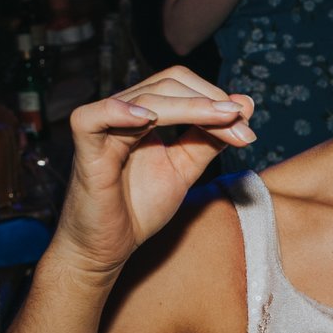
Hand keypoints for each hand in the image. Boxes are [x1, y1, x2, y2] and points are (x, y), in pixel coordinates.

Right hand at [50, 69, 255, 277]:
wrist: (107, 249)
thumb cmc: (138, 209)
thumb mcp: (185, 169)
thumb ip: (210, 139)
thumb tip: (244, 104)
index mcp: (144, 115)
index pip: (181, 85)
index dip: (215, 98)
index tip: (246, 126)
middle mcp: (122, 115)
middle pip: (167, 83)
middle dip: (210, 101)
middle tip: (241, 124)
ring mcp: (102, 131)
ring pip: (144, 98)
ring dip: (190, 107)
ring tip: (223, 120)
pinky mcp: (85, 153)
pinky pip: (91, 119)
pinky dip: (119, 112)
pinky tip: (150, 119)